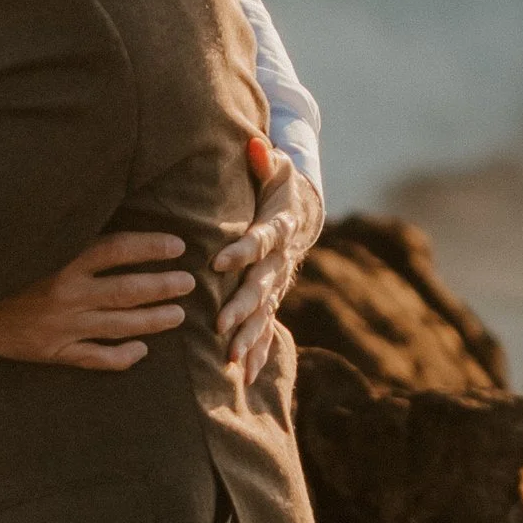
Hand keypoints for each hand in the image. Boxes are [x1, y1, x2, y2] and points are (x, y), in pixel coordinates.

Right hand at [0, 231, 193, 373]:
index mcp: (62, 261)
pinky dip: (120, 357)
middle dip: (164, 286)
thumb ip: (66, 235)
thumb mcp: (30, 242)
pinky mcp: (53, 351)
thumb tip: (103, 222)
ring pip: (120, 325)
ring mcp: (62, 325)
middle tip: (189, 283)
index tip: (178, 245)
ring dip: (153, 321)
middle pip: (128, 290)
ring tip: (177, 315)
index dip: (152, 247)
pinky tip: (140, 352)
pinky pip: (94, 359)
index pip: (118, 249)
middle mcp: (67, 293)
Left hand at [214, 139, 319, 385]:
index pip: (260, 240)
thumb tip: (255, 145)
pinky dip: (259, 353)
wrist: (304, 213)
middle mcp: (281, 261)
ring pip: (265, 314)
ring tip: (230, 359)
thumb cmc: (278, 186)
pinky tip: (245, 377)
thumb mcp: (275, 169)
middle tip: (220, 324)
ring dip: (248, 338)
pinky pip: (269, 330)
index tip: (218, 262)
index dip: (242, 250)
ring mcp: (279, 284)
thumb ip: (264, 160)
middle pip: (261, 285)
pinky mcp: (275, 299)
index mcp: (279, 227)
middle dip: (242, 306)